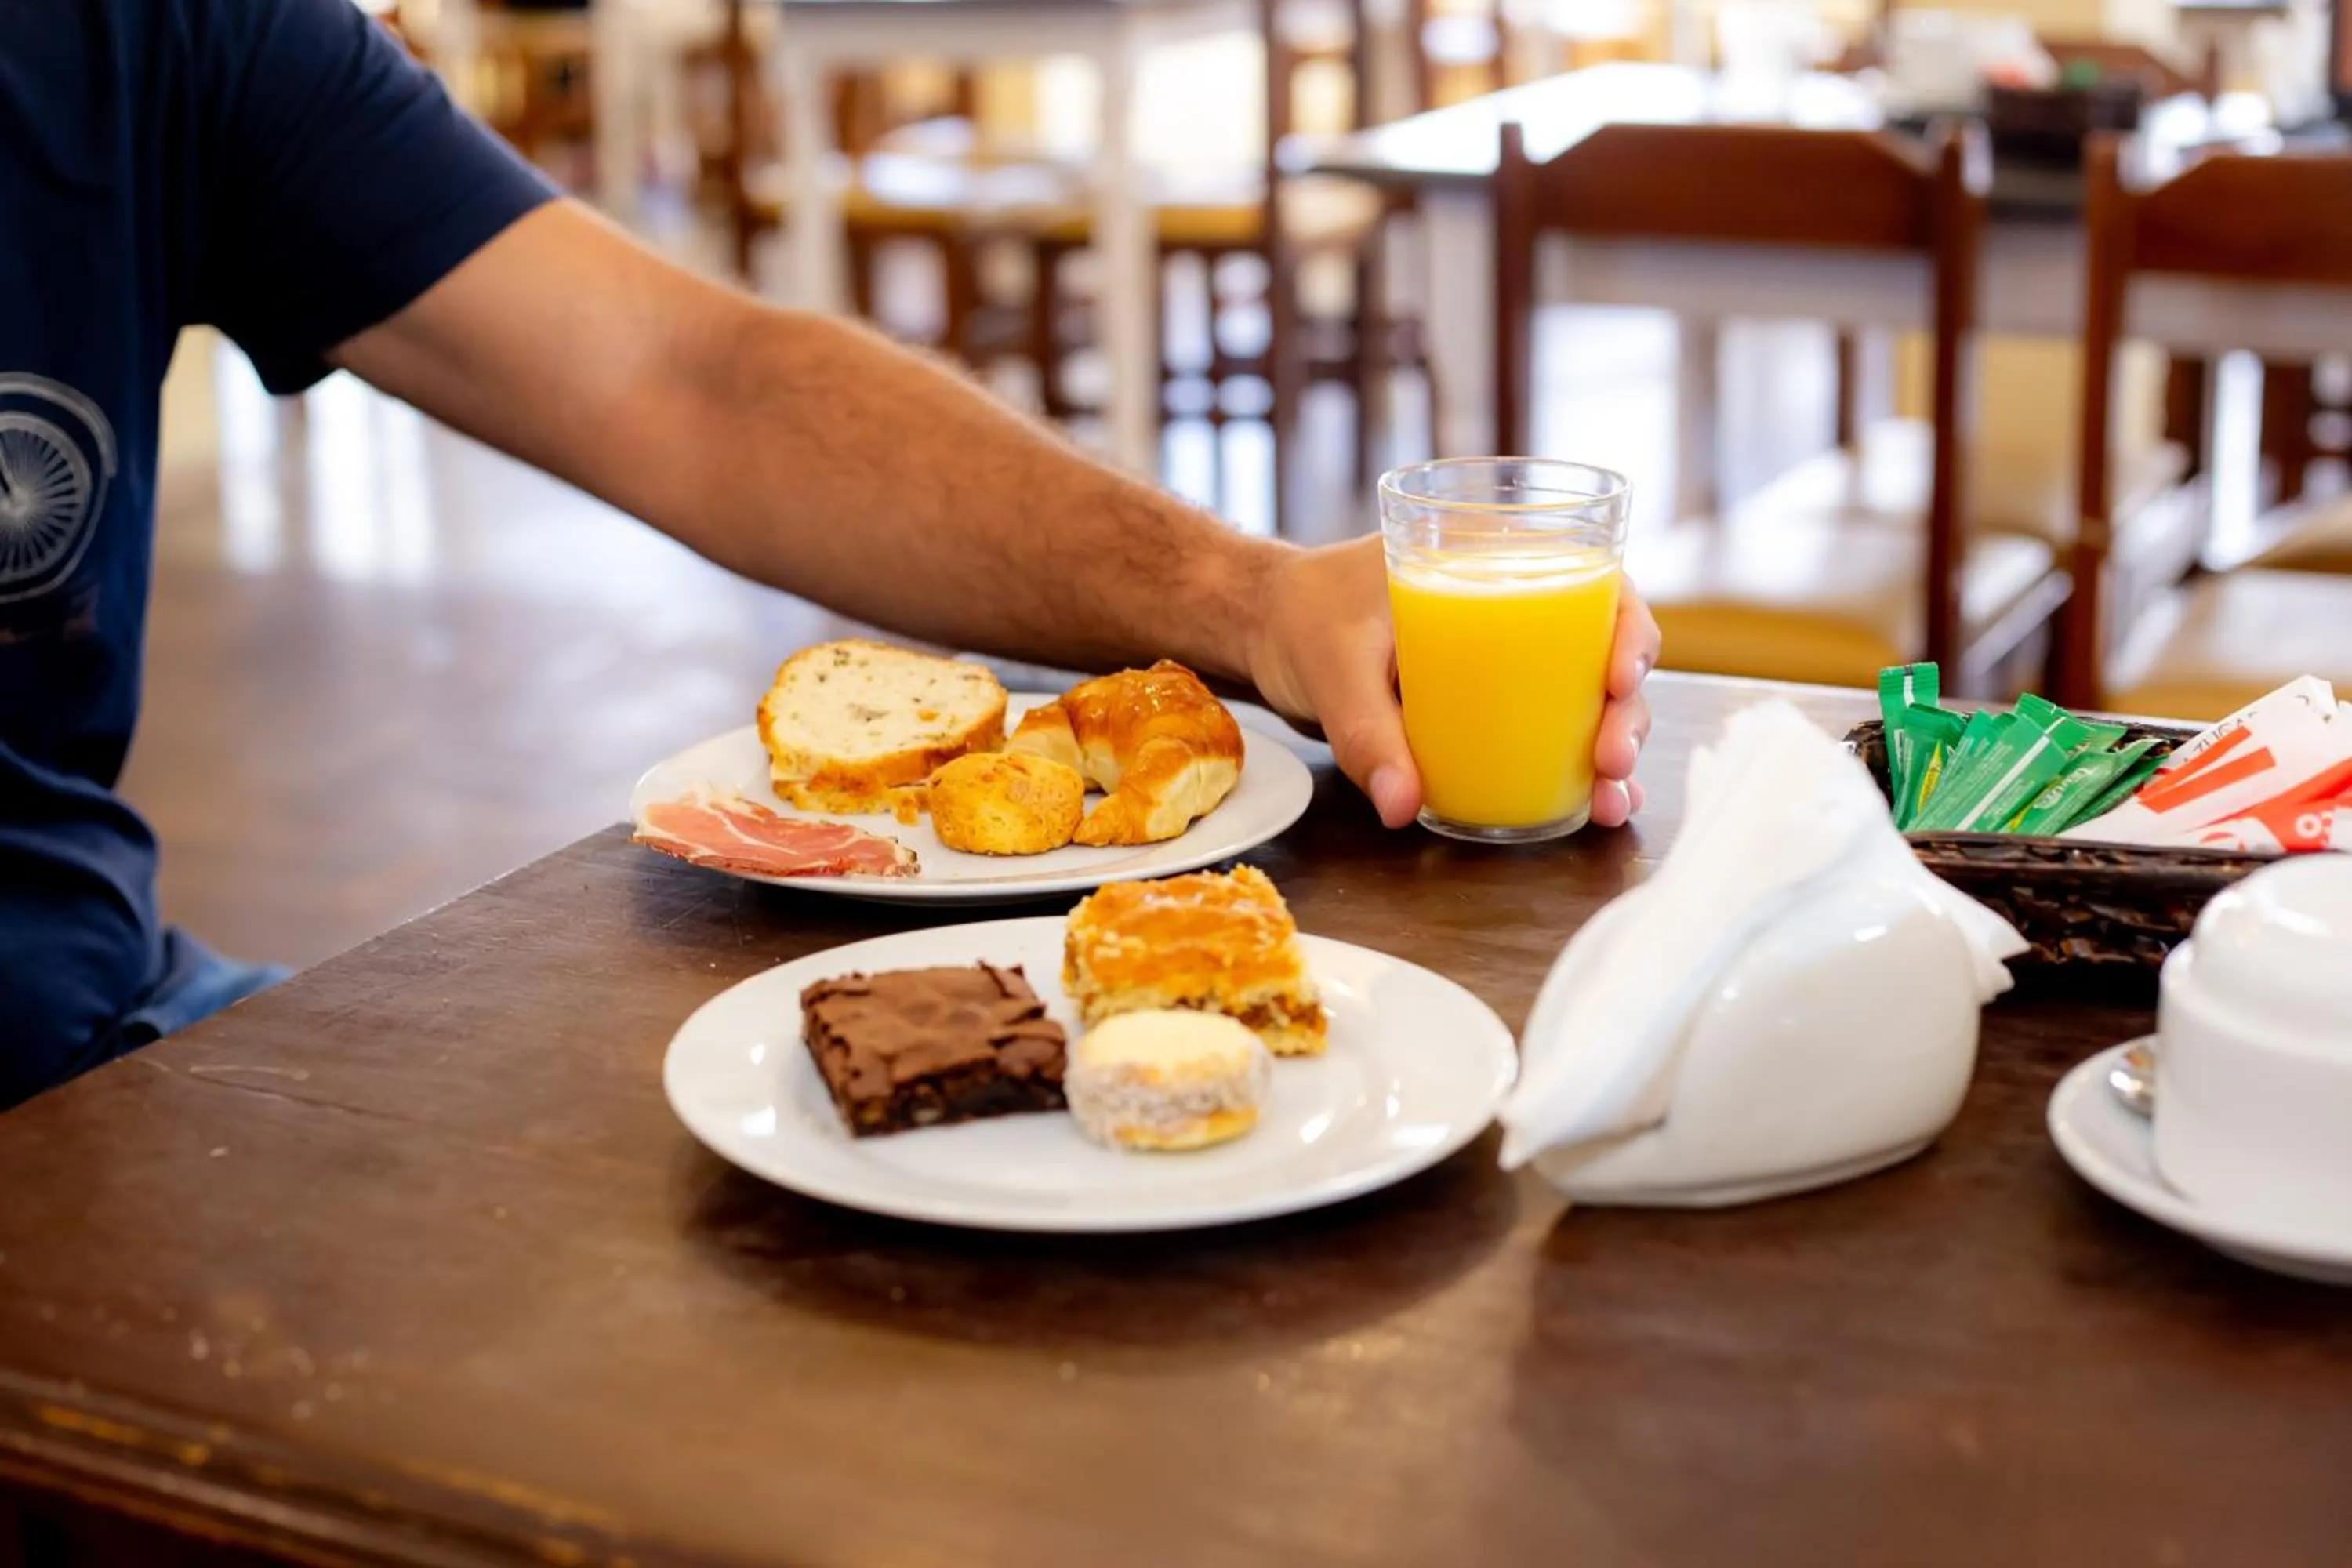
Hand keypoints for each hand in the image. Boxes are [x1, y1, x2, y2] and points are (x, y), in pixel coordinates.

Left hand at [1247, 537, 1660, 829]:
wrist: (1265, 632)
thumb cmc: (1303, 617)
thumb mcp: (1332, 666)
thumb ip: (1366, 733)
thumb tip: (1405, 806)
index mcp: (1495, 562)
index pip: (1594, 584)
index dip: (1628, 631)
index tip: (1619, 680)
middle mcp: (1517, 607)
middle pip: (1603, 653)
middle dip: (1625, 712)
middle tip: (1612, 763)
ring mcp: (1507, 662)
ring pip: (1586, 700)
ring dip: (1610, 749)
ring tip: (1610, 802)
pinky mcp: (1488, 705)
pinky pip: (1547, 733)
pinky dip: (1575, 770)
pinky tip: (1594, 808)